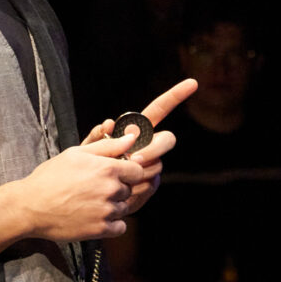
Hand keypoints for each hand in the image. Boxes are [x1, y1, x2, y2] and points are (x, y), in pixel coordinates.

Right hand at [20, 133, 145, 240]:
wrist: (30, 206)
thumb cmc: (51, 176)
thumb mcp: (77, 153)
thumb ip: (108, 145)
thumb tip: (132, 138)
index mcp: (107, 168)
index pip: (137, 171)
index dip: (127, 172)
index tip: (115, 175)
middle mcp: (110, 189)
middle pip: (130, 189)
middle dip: (118, 189)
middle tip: (97, 189)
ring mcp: (106, 211)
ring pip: (124, 208)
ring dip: (114, 206)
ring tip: (92, 203)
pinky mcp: (100, 230)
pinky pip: (120, 227)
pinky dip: (112, 224)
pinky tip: (97, 217)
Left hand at [83, 78, 197, 213]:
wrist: (89, 197)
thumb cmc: (88, 168)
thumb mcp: (88, 150)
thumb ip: (97, 136)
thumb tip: (109, 122)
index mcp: (138, 129)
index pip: (159, 109)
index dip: (175, 96)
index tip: (192, 83)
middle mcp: (150, 145)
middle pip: (167, 139)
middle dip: (154, 149)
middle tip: (133, 159)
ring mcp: (152, 166)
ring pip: (157, 165)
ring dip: (137, 172)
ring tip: (116, 178)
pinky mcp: (150, 186)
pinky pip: (150, 184)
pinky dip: (134, 188)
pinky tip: (119, 190)